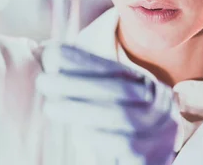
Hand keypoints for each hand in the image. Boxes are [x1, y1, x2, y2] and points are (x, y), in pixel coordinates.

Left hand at [37, 44, 178, 164]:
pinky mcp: (151, 157)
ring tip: (50, 107)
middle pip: (118, 88)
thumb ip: (83, 78)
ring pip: (121, 115)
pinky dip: (98, 135)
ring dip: (80, 109)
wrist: (150, 164)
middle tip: (43, 81)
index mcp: (145, 84)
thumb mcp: (107, 101)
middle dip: (76, 82)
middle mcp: (158, 103)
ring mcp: (159, 130)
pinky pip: (125, 144)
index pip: (114, 67)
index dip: (82, 59)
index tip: (51, 53)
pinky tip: (77, 132)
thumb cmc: (118, 130)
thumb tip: (43, 50)